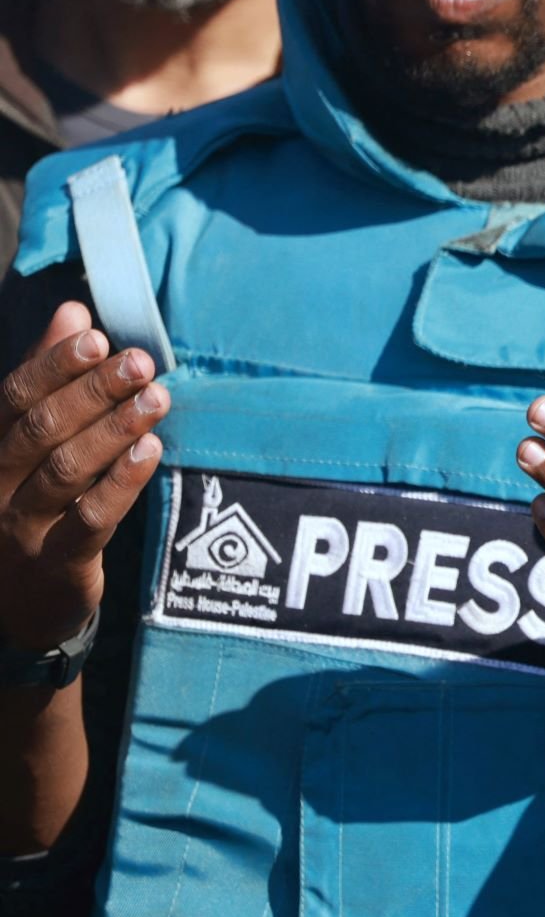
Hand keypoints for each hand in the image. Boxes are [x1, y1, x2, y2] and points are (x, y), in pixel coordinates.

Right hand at [0, 303, 169, 655]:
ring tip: (157, 399)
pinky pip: (91, 519)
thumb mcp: (29, 443)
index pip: (15, 396)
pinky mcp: (57, 563)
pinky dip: (123, 482)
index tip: (98, 336)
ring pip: (66, 470)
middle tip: (141, 363)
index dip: (55, 364)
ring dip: (115, 430)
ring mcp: (21, 526)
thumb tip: (73, 311)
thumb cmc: (30, 507)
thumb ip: (49, 378)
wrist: (18, 606)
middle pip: (42, 428)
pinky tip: (151, 451)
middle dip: (93, 391)